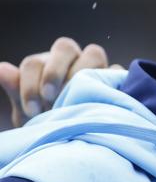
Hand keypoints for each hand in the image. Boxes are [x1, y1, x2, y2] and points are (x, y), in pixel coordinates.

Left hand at [0, 37, 119, 127]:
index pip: (34, 63)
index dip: (30, 83)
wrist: (77, 134)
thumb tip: (0, 68)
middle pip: (64, 47)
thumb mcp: (29, 109)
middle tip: (50, 96)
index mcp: (45, 65)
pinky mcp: (118, 78)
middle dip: (54, 70)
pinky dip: (112, 81)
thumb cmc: (51, 119)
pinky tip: (103, 99)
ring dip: (83, 72)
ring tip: (77, 97)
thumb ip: (16, 88)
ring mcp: (97, 66)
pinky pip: (118, 72)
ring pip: (93, 53)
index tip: (32, 108)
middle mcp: (71, 60)